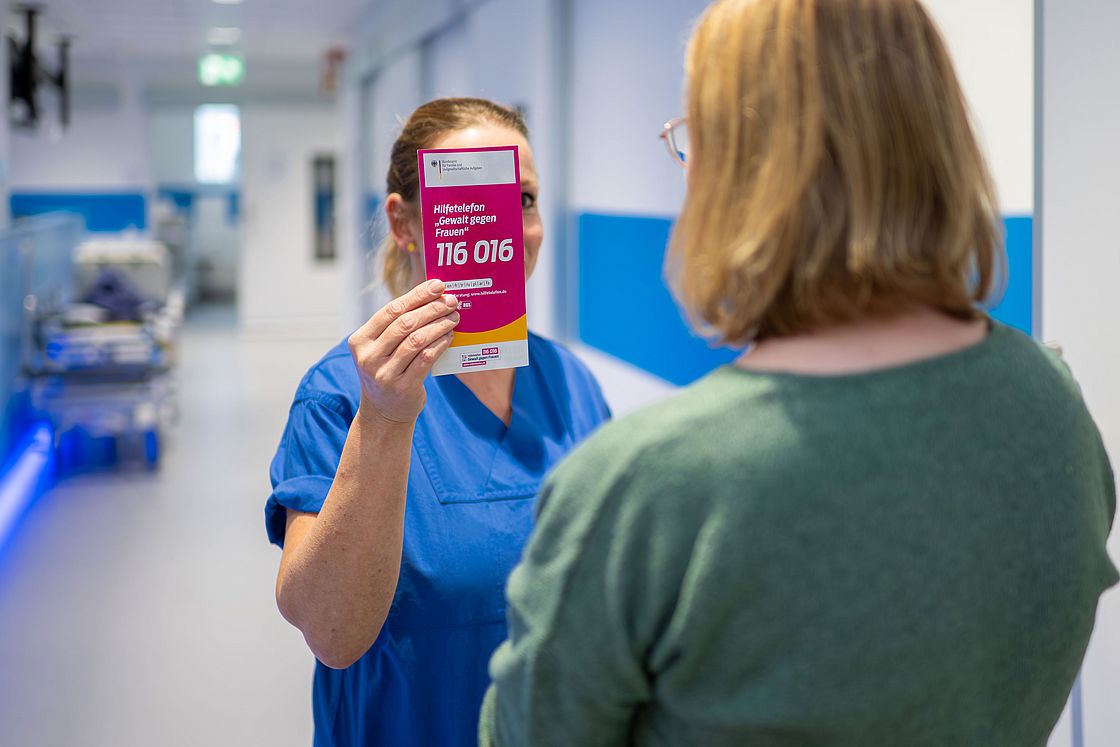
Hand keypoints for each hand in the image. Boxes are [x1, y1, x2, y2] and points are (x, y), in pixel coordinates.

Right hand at [349, 279, 458, 423]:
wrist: (384, 411)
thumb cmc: (388, 370)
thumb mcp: (382, 348)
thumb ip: (397, 325)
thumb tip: (432, 295)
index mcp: (360, 340)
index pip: (391, 310)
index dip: (417, 295)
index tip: (438, 285)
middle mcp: (368, 357)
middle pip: (405, 323)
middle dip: (432, 308)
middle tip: (452, 301)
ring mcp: (384, 374)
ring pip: (416, 340)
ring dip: (439, 325)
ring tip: (454, 318)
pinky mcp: (402, 387)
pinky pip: (425, 359)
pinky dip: (440, 344)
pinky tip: (449, 336)